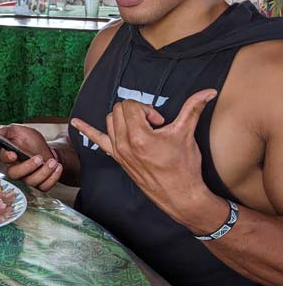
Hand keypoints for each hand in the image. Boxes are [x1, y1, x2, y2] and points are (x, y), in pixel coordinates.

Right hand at [0, 124, 61, 190]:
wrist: (44, 149)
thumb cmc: (29, 141)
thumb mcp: (18, 131)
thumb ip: (6, 131)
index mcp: (9, 156)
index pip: (4, 159)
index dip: (7, 157)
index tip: (13, 154)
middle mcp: (16, 170)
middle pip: (16, 175)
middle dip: (28, 167)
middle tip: (39, 158)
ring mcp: (28, 178)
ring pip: (32, 182)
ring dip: (44, 172)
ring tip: (53, 161)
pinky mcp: (39, 184)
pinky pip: (45, 186)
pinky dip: (53, 178)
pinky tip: (58, 167)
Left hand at [70, 89, 216, 220]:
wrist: (180, 195)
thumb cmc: (184, 166)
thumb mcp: (186, 134)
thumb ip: (194, 108)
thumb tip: (209, 91)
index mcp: (138, 136)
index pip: (131, 106)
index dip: (148, 110)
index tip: (159, 122)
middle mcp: (123, 144)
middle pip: (119, 110)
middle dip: (136, 111)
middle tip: (153, 125)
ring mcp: (118, 152)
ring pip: (110, 120)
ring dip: (124, 118)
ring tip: (143, 129)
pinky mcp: (117, 158)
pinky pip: (97, 141)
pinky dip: (86, 130)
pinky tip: (74, 122)